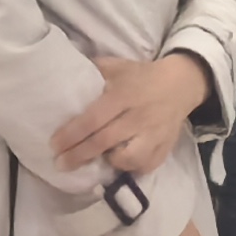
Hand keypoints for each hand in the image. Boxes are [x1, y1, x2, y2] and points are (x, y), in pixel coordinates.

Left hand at [54, 54, 209, 178]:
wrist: (181, 84)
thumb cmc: (142, 76)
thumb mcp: (118, 66)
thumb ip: (94, 71)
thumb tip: (64, 77)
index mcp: (124, 95)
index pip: (93, 118)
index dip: (72, 134)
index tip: (54, 145)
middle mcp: (139, 117)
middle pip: (105, 141)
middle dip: (79, 155)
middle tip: (60, 164)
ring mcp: (154, 134)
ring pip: (129, 158)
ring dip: (110, 162)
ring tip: (98, 161)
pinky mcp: (165, 147)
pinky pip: (146, 166)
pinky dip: (131, 168)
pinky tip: (121, 163)